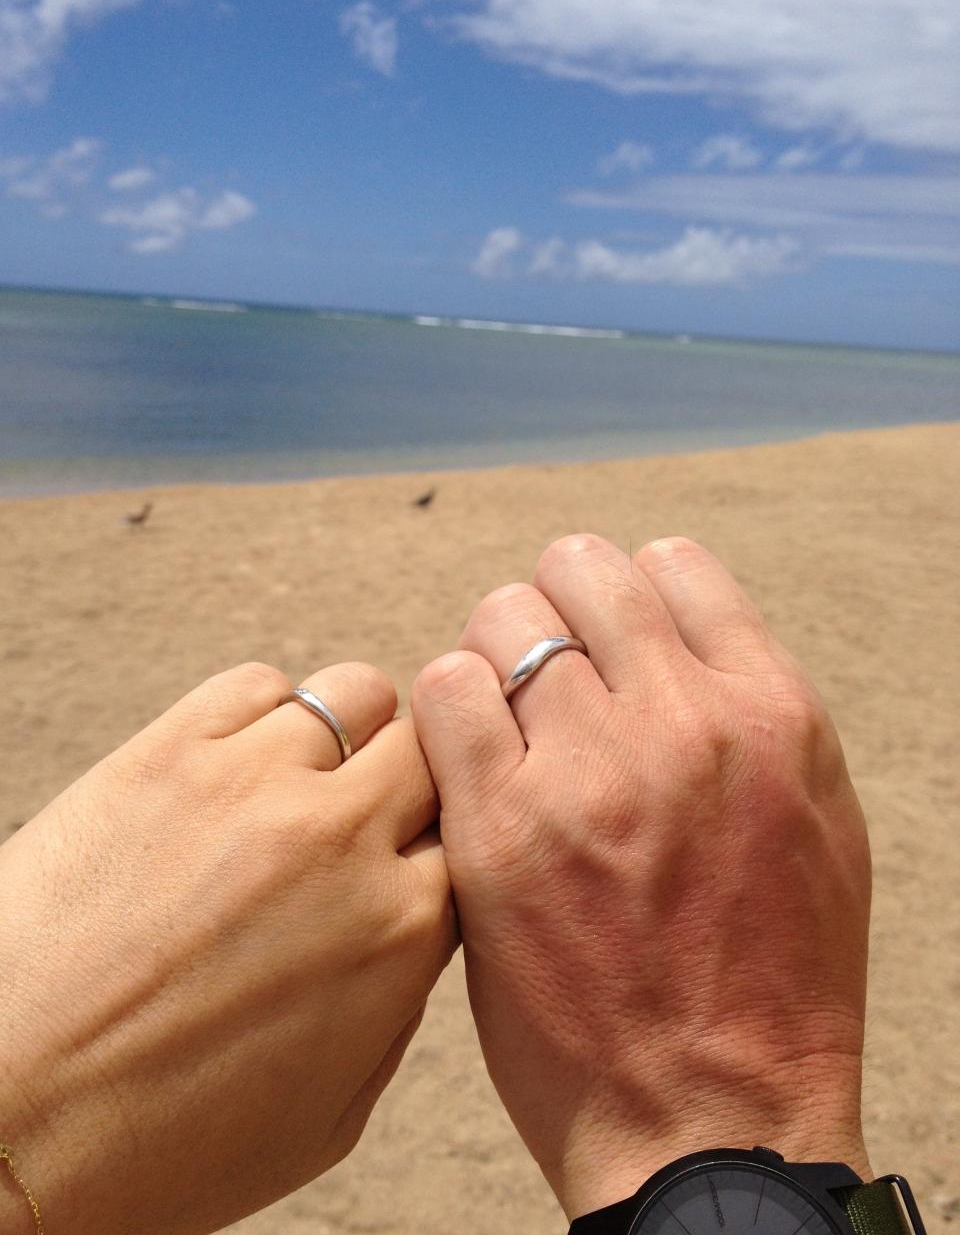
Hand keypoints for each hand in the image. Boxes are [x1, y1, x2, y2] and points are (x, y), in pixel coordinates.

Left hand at [0, 661, 455, 1234]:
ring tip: (305, 779)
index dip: (445, 845)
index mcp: (398, 931)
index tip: (418, 854)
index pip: (474, 835)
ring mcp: (252, 785)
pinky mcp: (168, 753)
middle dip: (415, 779)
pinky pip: (257, 686)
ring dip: (350, 735)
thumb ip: (401, 1003)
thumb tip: (416, 925)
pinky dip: (263, 714)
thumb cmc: (156, 1140)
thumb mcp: (331, 1116)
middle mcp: (340, 841)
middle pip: (434, 750)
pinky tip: (236, 767)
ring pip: (359, 696)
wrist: (6, 1118)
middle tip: (376, 805)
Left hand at [412, 534, 871, 1219]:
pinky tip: (465, 758)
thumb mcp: (815, 823)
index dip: (632, 592)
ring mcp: (587, 774)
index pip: (674, 566)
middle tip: (548, 667)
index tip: (611, 635)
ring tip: (505, 720)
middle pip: (580, 572)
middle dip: (558, 605)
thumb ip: (754, 712)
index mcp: (770, 713)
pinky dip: (448, 705)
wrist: (711, 1119)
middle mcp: (682, 724)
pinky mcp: (500, 831)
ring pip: (504, 619)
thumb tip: (679, 636)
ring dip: (498, 656)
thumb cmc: (773, 977)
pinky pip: (444, 691)